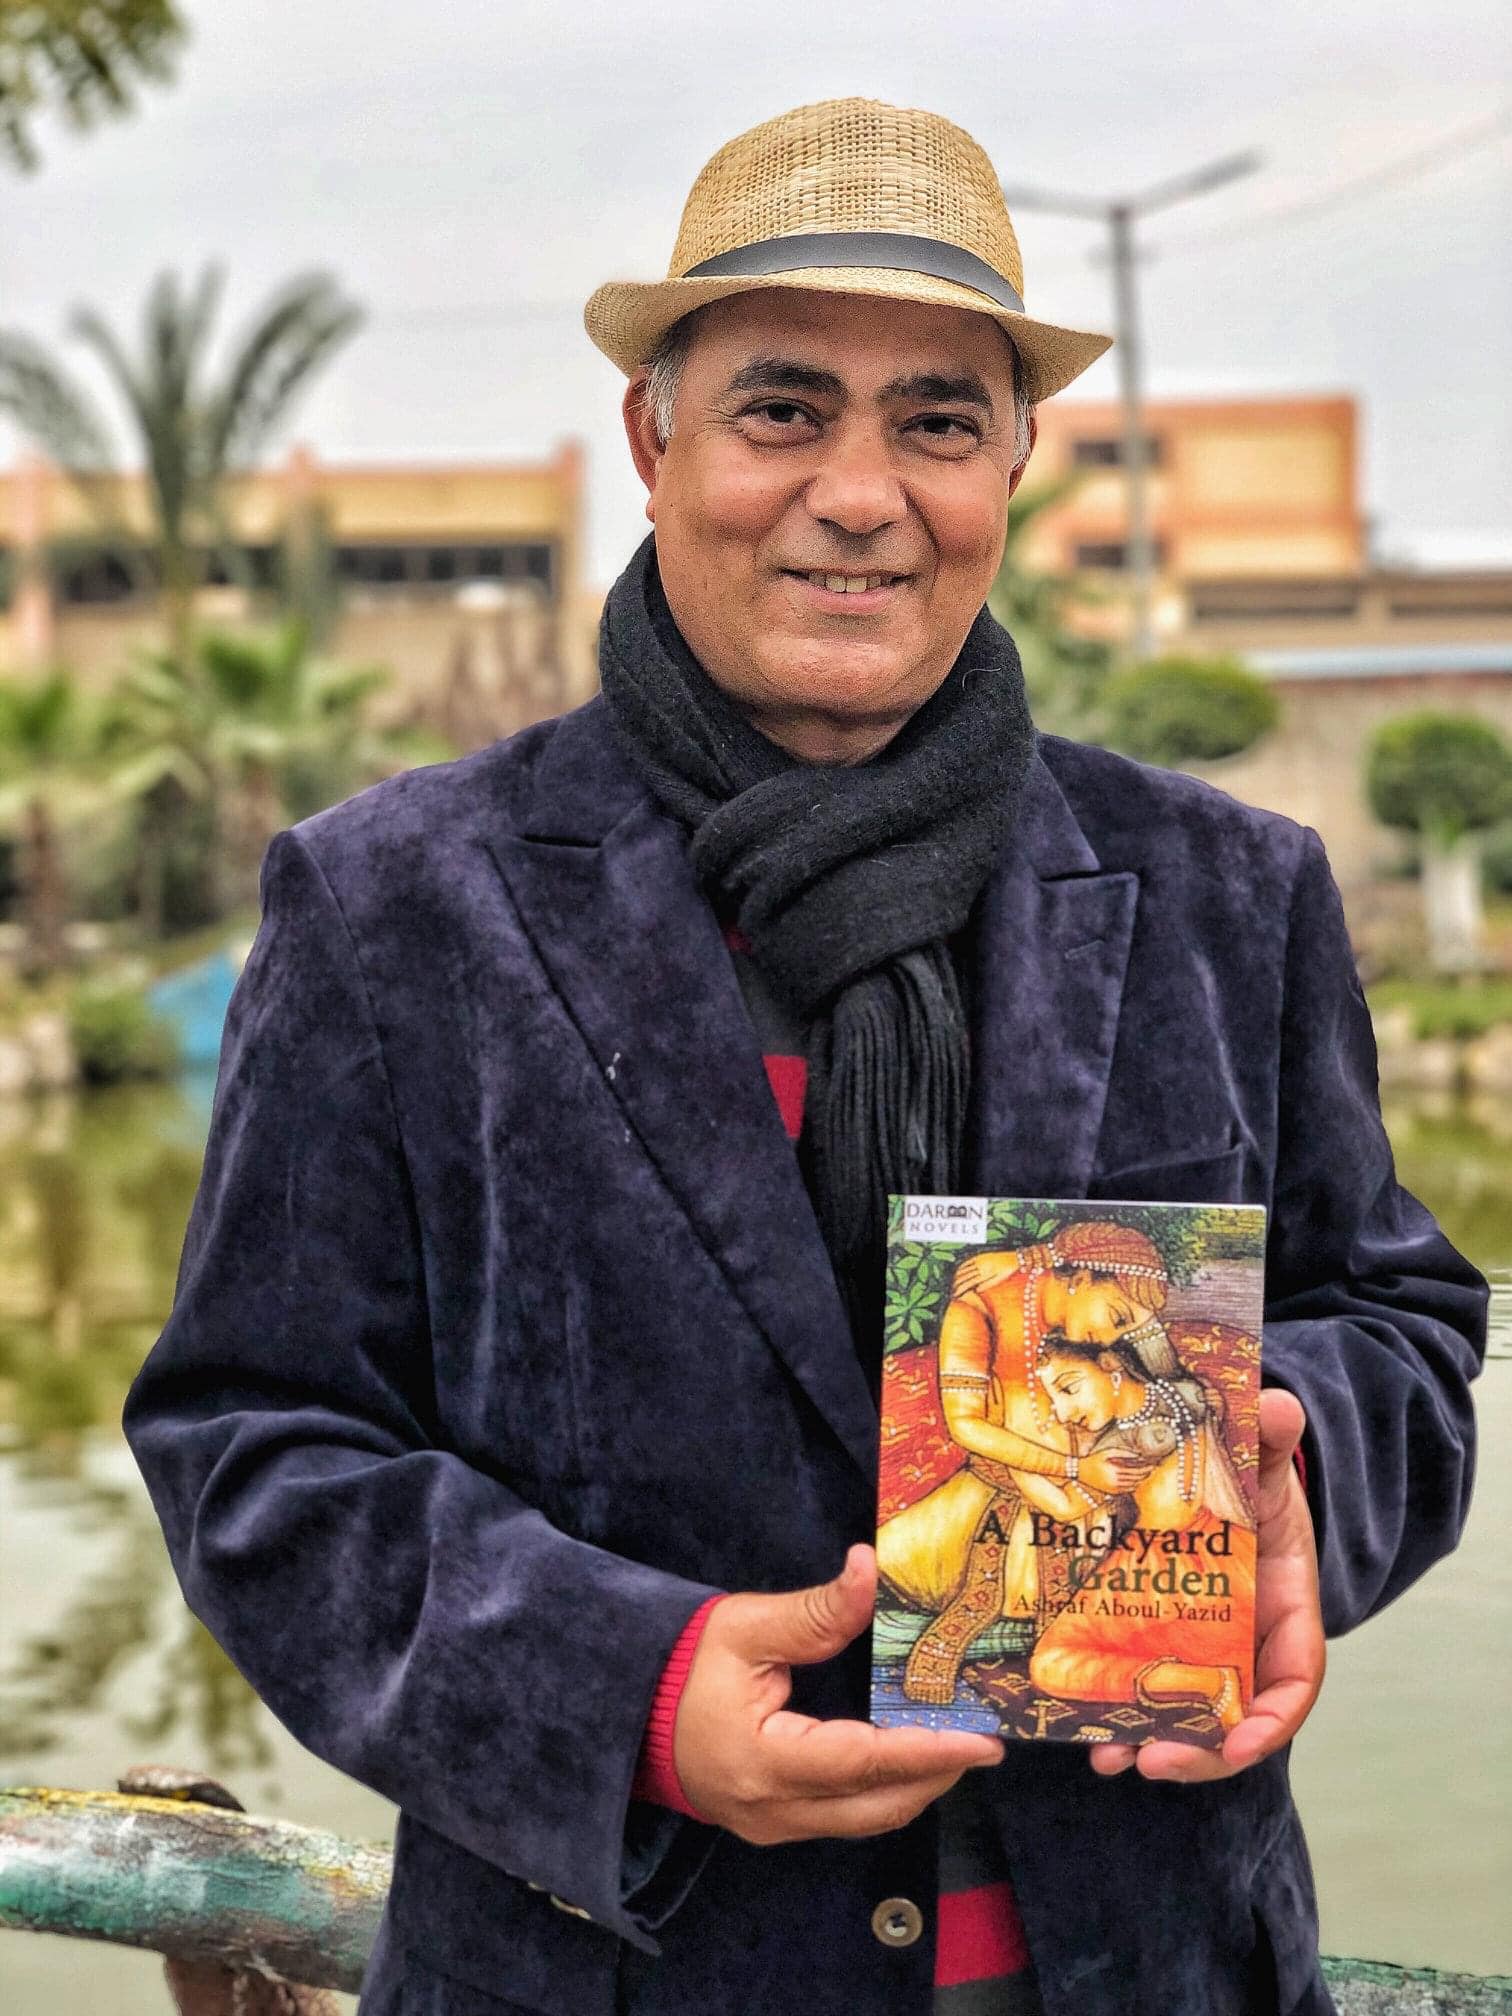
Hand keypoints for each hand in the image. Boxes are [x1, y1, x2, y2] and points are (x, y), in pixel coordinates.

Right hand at [674, 1544, 1003, 1843]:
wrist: (625, 1712)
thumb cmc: (680, 1665)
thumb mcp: (743, 1626)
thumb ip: (815, 1610)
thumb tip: (870, 1570)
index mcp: (764, 1763)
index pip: (864, 1762)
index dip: (928, 1751)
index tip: (983, 1739)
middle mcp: (774, 1811)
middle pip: (877, 1805)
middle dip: (937, 1772)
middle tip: (983, 1735)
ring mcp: (774, 1827)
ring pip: (865, 1819)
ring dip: (915, 1783)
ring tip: (956, 1741)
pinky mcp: (775, 1825)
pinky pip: (845, 1816)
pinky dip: (884, 1787)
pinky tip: (907, 1753)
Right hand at [951, 1249, 1022, 1297]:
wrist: (1017, 1257)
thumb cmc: (1010, 1270)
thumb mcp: (1000, 1279)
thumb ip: (988, 1284)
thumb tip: (977, 1290)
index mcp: (985, 1273)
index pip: (969, 1282)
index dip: (961, 1288)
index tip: (955, 1294)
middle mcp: (981, 1265)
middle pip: (965, 1276)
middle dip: (957, 1283)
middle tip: (951, 1290)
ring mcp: (980, 1259)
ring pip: (965, 1268)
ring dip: (957, 1275)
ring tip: (952, 1282)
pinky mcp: (982, 1255)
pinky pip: (968, 1261)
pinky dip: (962, 1266)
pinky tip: (959, 1270)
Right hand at [1079, 1448, 1154, 1493]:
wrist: (1080, 1472)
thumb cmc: (1094, 1459)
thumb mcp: (1107, 1452)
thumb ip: (1123, 1453)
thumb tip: (1138, 1455)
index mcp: (1115, 1470)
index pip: (1137, 1470)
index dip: (1146, 1467)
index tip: (1153, 1464)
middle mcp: (1116, 1481)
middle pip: (1137, 1478)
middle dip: (1146, 1473)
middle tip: (1153, 1468)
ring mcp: (1114, 1488)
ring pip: (1133, 1485)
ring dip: (1141, 1479)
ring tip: (1147, 1473)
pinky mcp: (1112, 1492)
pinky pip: (1127, 1490)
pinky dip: (1134, 1485)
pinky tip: (1137, 1480)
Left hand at [1088, 1389, 1323, 1783]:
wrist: (1216, 1470)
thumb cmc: (1250, 1471)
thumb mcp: (1260, 1455)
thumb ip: (1269, 1437)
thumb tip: (1278, 1406)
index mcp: (1284, 1605)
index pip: (1295, 1680)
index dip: (1271, 1720)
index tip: (1240, 1744)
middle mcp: (1246, 1639)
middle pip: (1234, 1716)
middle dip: (1198, 1750)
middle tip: (1151, 1762)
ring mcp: (1200, 1644)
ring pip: (1183, 1711)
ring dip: (1147, 1740)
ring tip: (1107, 1757)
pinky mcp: (1155, 1636)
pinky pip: (1139, 1680)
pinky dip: (1115, 1705)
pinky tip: (1076, 1719)